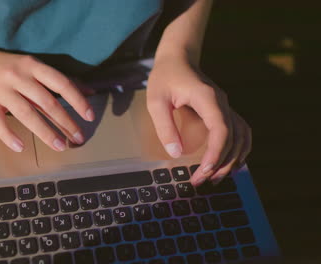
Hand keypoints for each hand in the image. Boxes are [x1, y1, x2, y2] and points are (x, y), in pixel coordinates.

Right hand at [0, 48, 94, 151]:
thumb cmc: (8, 66)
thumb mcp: (34, 66)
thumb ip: (59, 81)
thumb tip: (89, 91)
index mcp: (33, 65)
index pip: (60, 83)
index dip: (77, 100)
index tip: (89, 116)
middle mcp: (18, 76)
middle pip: (46, 102)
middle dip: (65, 122)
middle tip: (78, 138)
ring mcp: (1, 90)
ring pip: (26, 114)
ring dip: (45, 132)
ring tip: (60, 145)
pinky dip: (9, 136)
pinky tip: (21, 146)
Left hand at [146, 57, 251, 185]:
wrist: (178, 57)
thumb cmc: (165, 76)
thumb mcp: (156, 100)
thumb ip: (165, 126)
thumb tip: (176, 154)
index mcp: (207, 98)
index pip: (221, 129)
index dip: (216, 152)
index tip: (204, 170)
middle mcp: (222, 102)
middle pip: (233, 138)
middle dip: (220, 163)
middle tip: (201, 181)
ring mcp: (226, 106)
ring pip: (242, 137)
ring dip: (233, 159)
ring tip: (215, 178)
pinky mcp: (224, 110)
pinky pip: (240, 132)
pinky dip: (239, 149)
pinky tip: (229, 164)